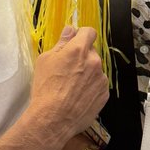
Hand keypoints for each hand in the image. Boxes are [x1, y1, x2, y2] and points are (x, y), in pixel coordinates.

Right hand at [30, 27, 107, 143]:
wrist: (53, 119)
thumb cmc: (45, 88)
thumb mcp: (46, 60)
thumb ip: (61, 43)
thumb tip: (70, 30)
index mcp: (79, 50)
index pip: (89, 32)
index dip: (81, 35)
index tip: (75, 42)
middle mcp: (94, 61)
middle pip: (91, 52)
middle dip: (82, 57)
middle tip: (67, 69)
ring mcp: (101, 79)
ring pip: (95, 70)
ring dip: (87, 73)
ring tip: (71, 87)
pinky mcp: (104, 94)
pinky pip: (98, 85)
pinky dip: (90, 88)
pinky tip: (77, 97)